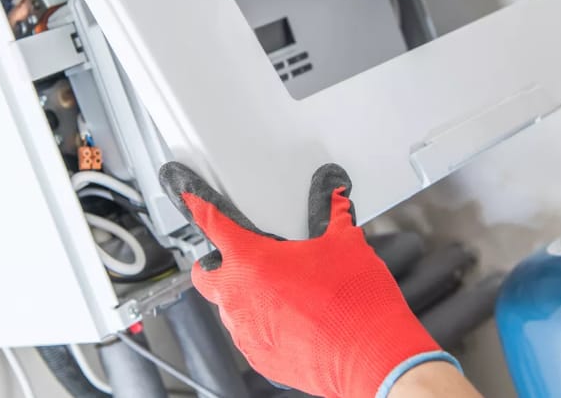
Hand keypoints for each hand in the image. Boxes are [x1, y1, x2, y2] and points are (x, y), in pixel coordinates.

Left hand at [158, 162, 455, 397]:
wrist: (370, 354)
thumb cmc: (354, 304)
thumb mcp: (347, 244)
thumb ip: (335, 217)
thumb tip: (338, 203)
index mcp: (253, 261)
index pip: (213, 226)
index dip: (199, 210)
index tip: (191, 203)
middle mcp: (239, 297)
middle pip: (206, 274)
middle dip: (213, 262)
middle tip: (233, 256)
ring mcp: (245, 332)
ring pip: (228, 307)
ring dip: (243, 295)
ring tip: (277, 290)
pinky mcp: (259, 358)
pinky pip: (248, 334)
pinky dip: (261, 323)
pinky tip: (289, 318)